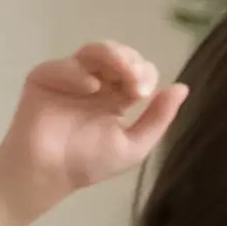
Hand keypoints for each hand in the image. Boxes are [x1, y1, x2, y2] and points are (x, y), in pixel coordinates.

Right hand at [0, 43, 186, 207]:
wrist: (48, 174)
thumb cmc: (87, 164)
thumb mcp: (134, 146)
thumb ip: (158, 118)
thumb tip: (182, 88)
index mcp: (116, 96)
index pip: (138, 71)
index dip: (144, 75)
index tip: (142, 94)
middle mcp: (95, 83)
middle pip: (119, 54)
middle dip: (131, 63)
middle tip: (133, 82)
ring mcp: (69, 79)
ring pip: (93, 51)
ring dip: (111, 55)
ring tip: (120, 71)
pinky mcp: (44, 79)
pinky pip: (63, 65)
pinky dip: (77, 72)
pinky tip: (89, 87)